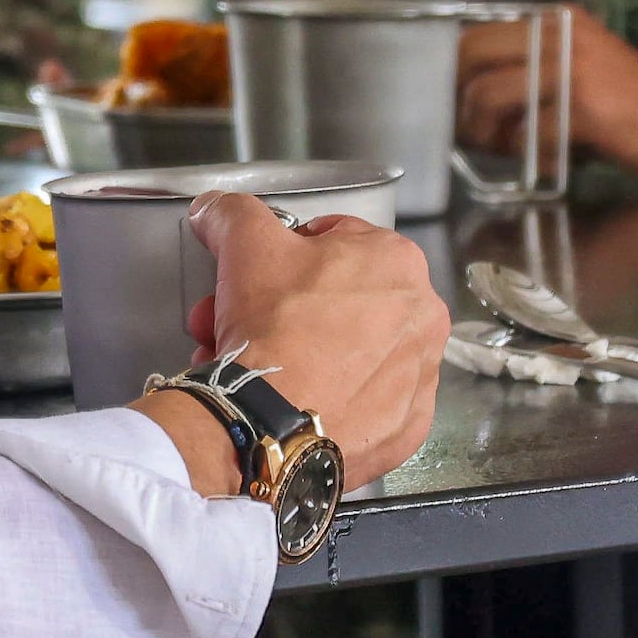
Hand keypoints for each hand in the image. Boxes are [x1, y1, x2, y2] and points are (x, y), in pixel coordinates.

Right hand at [178, 194, 446, 484]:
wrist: (275, 426)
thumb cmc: (275, 324)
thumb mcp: (246, 245)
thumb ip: (232, 213)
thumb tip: (213, 209)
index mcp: (400, 262)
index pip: (335, 242)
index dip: (286, 256)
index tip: (257, 280)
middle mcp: (425, 317)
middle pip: (339, 302)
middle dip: (283, 310)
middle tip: (241, 325)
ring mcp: (420, 377)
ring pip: (350, 353)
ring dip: (303, 354)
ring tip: (254, 370)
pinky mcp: (406, 428)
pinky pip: (365, 402)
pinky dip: (332, 399)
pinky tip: (294, 402)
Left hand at [459, 10, 637, 185]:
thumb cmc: (634, 110)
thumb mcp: (580, 74)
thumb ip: (531, 75)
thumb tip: (469, 100)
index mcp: (557, 22)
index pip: (478, 34)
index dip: (454, 73)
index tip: (452, 106)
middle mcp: (561, 34)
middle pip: (471, 55)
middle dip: (459, 100)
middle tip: (467, 133)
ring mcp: (572, 68)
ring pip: (489, 94)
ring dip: (485, 132)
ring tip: (503, 150)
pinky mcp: (583, 107)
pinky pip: (524, 133)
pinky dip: (526, 155)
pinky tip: (546, 162)